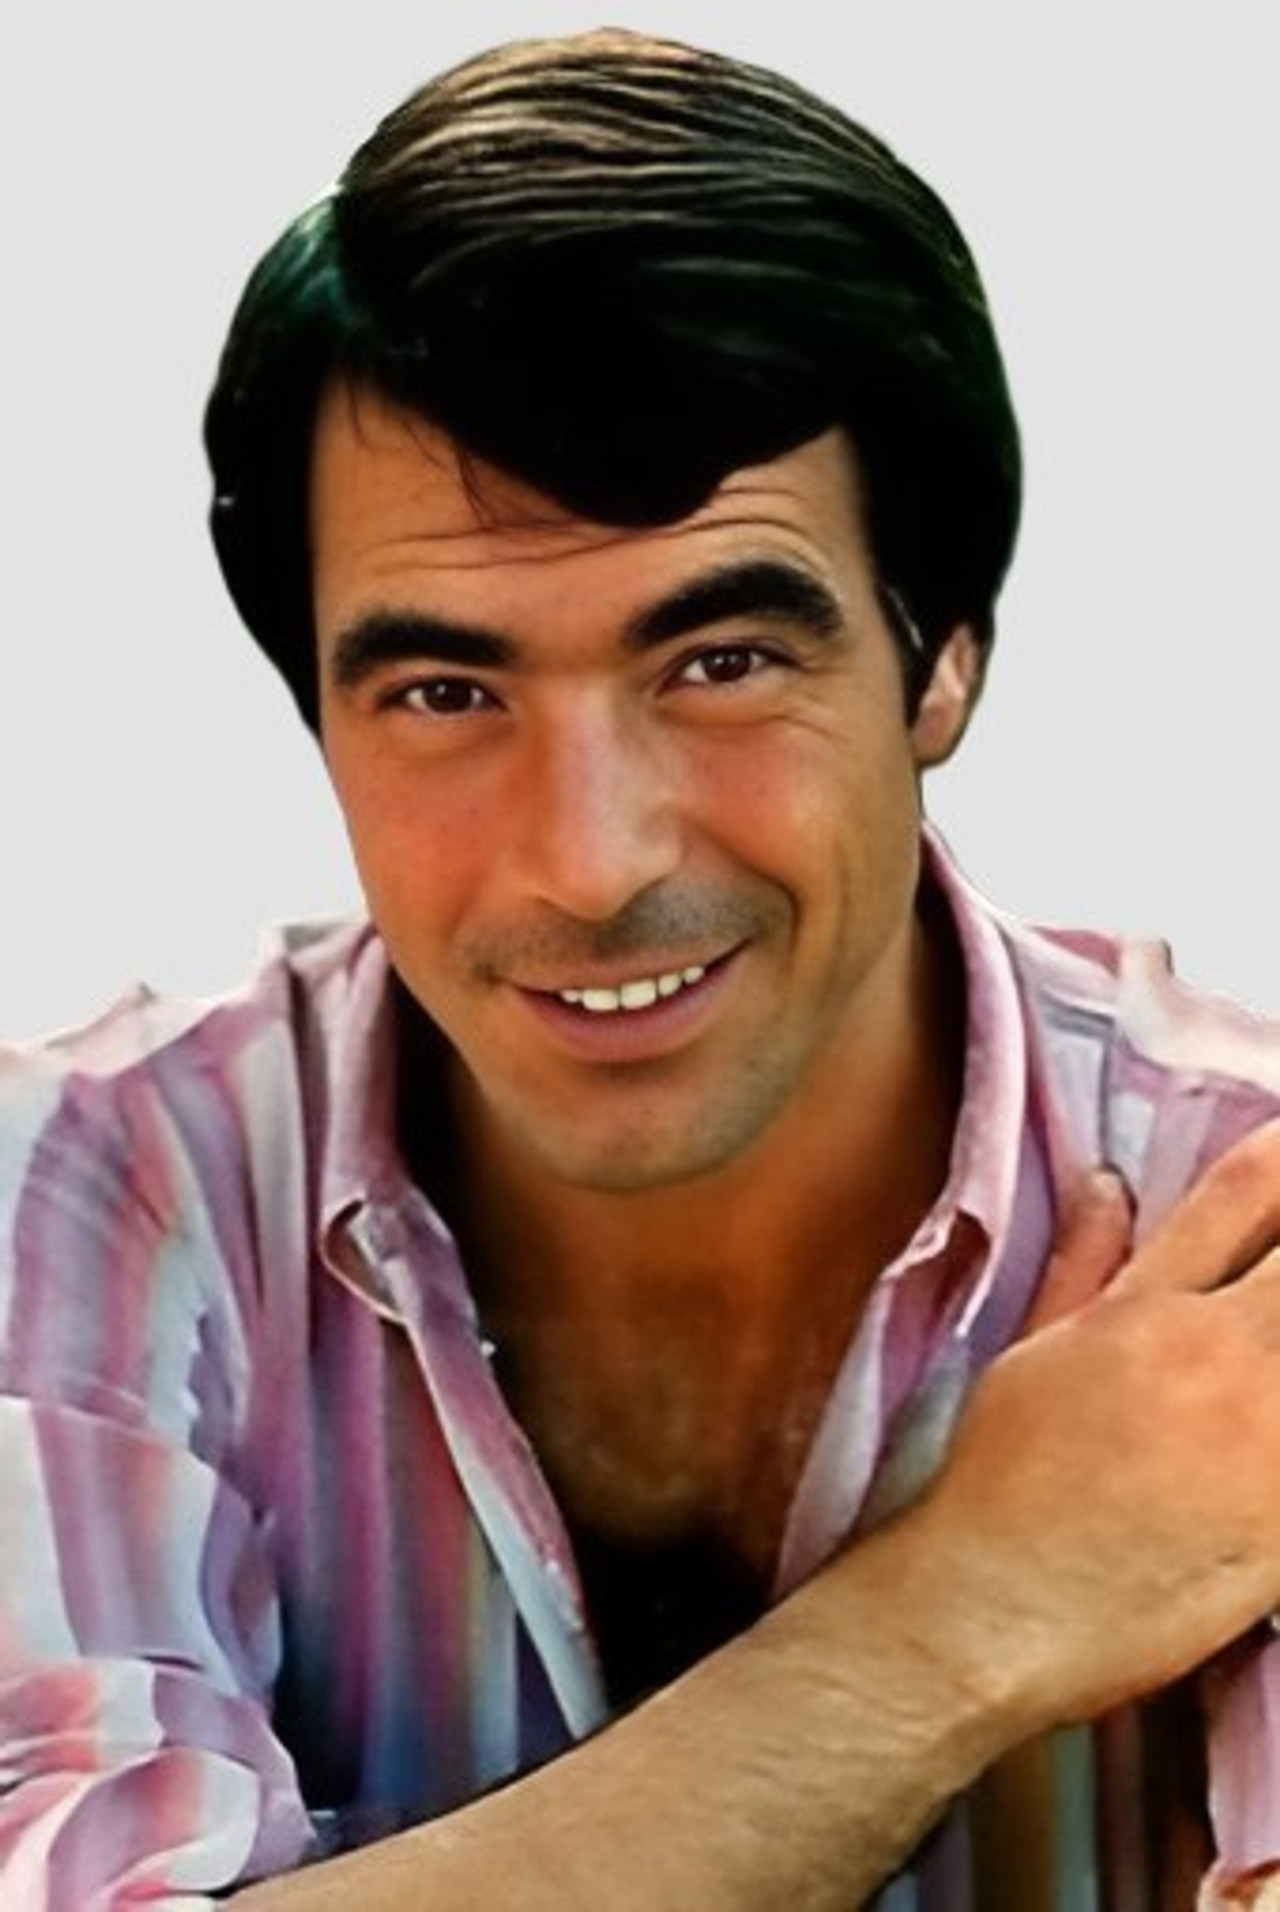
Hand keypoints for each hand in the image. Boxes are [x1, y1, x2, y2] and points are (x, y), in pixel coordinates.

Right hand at [890, 1119, 1279, 1732]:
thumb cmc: (1001, 1479)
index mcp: (1148, 1309)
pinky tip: (1270, 1432)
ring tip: (1265, 1365)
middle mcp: (1217, 1356)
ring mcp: (1266, 1440)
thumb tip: (1107, 1181)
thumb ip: (1084, 1260)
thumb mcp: (1032, 1351)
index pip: (1245, 1192)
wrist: (996, 1607)